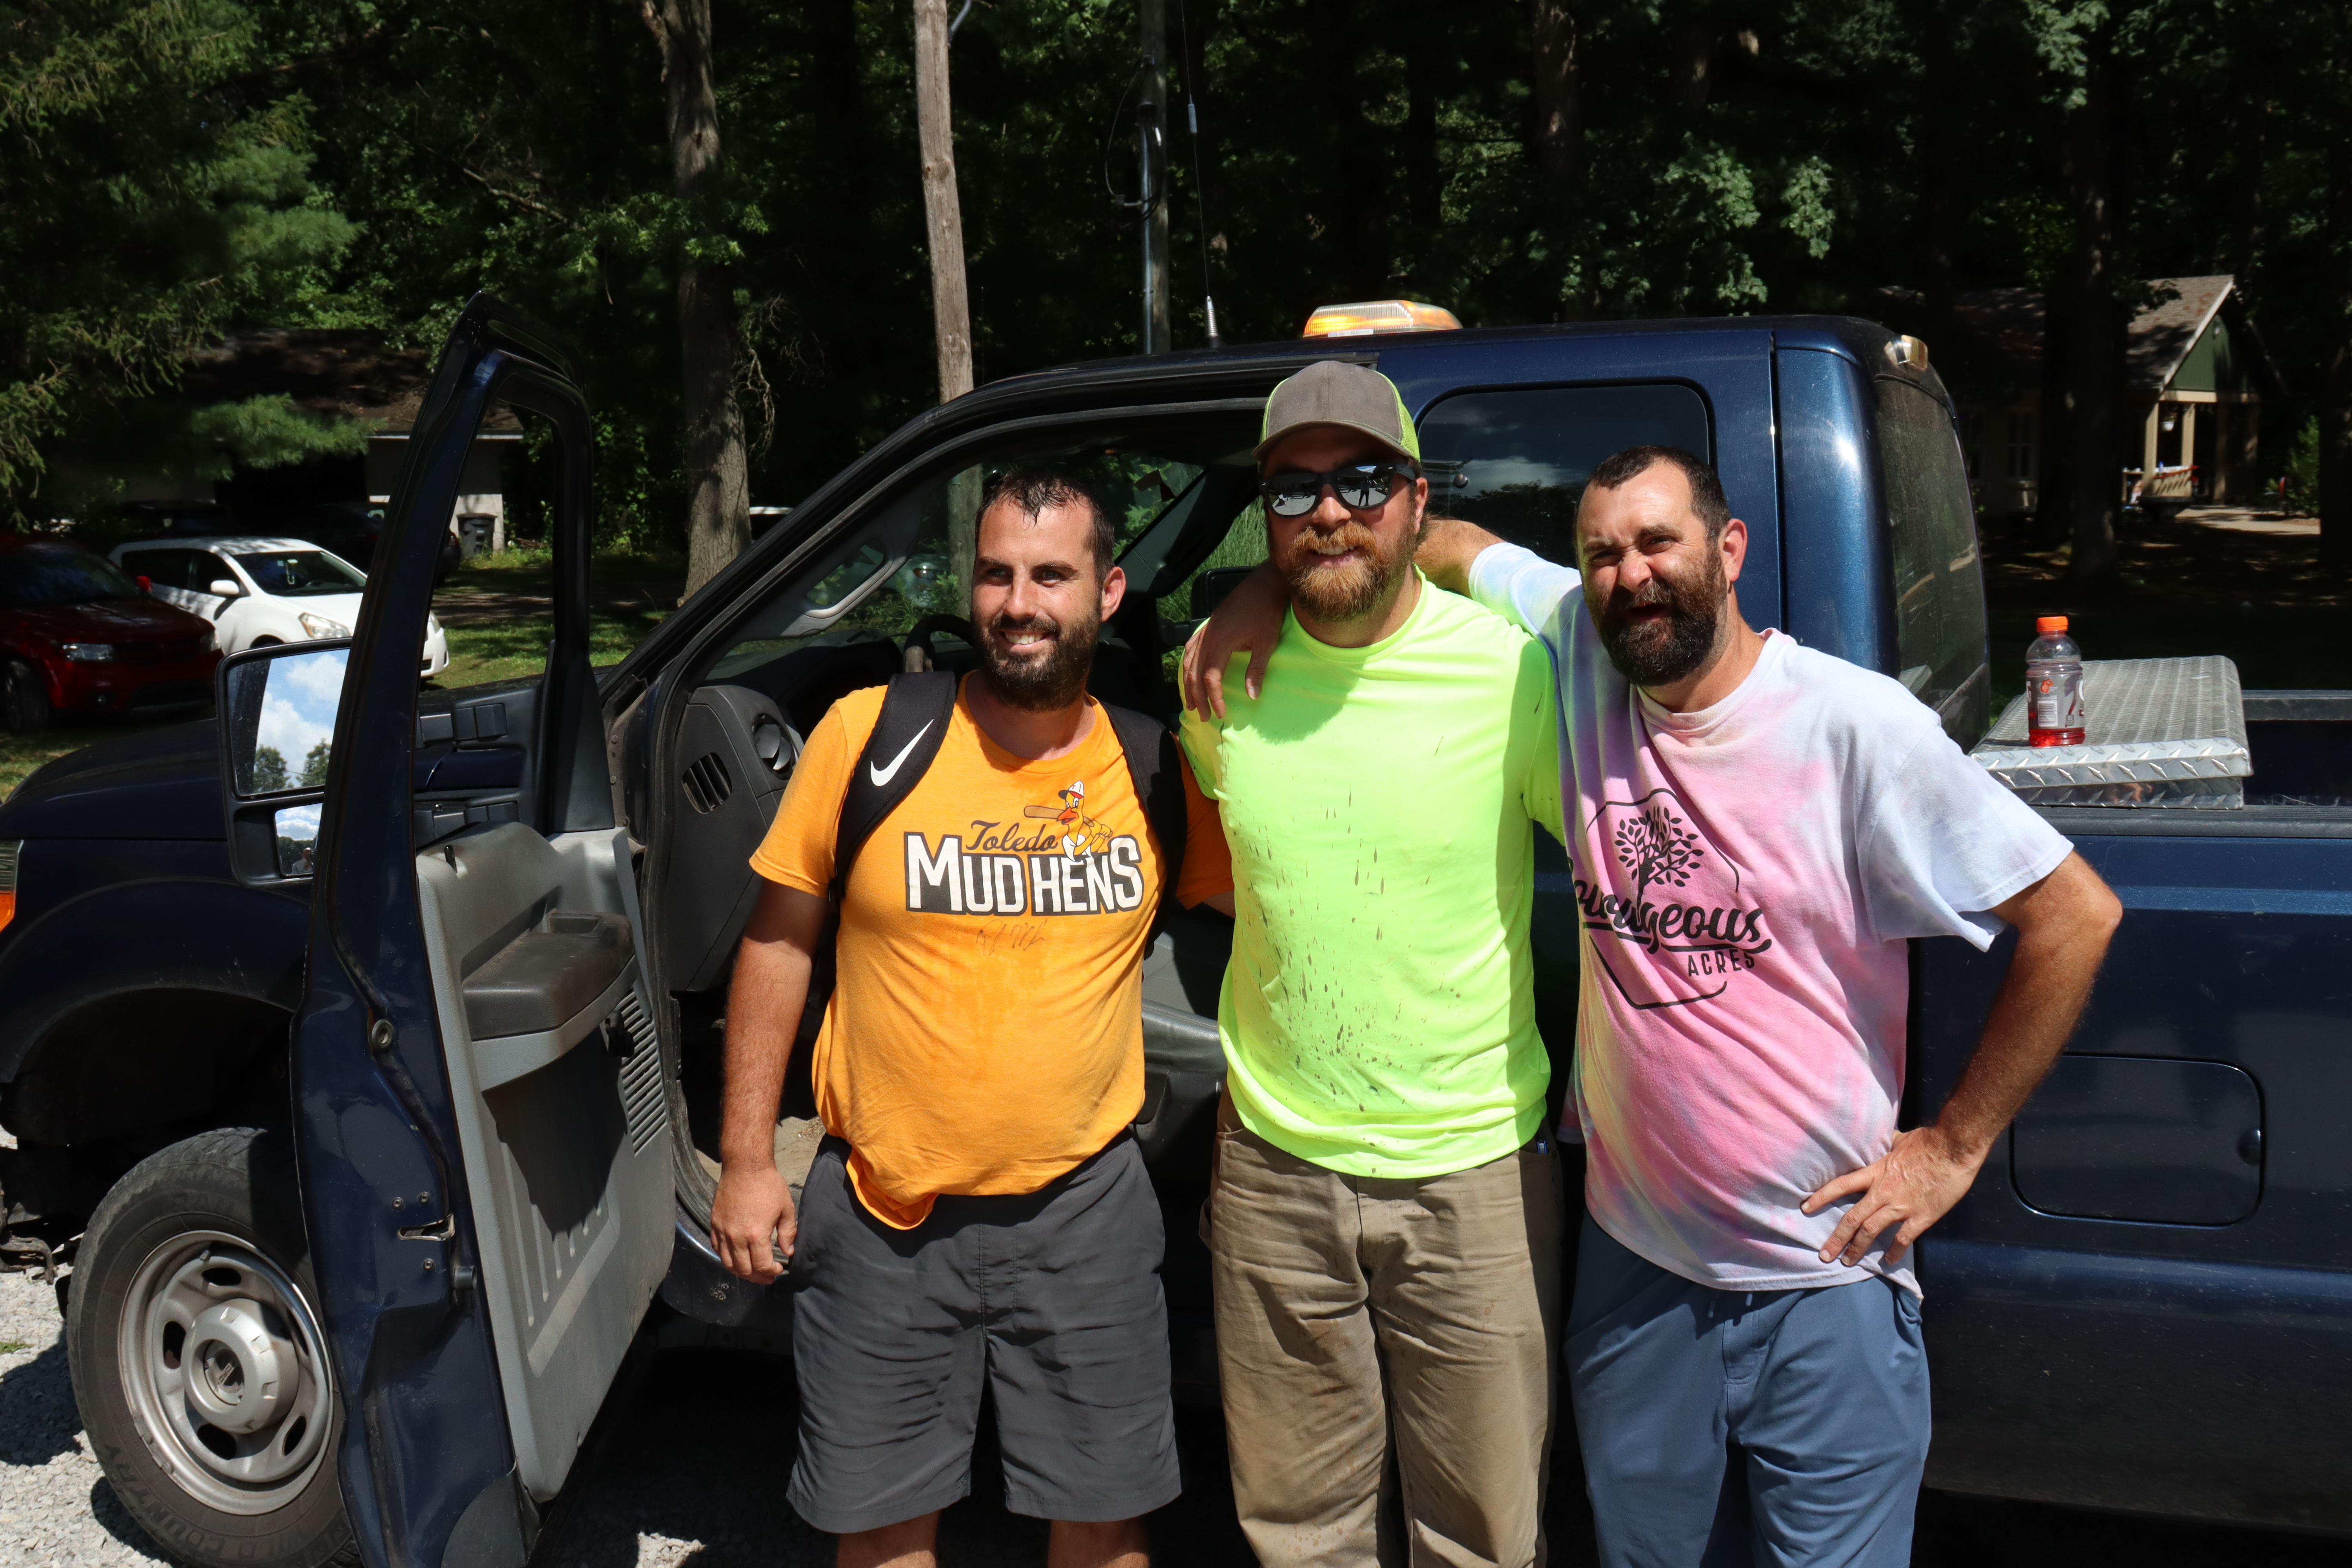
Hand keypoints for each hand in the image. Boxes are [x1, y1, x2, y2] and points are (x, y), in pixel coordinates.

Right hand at [711, 1161, 796, 1283]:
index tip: (779, 1270)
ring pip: (727, 1263)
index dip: (771, 1272)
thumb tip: (788, 1252)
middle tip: (767, 1276)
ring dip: (741, 1272)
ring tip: (752, 1271)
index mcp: (756, 1234)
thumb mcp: (786, 1208)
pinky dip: (726, 1258)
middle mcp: (736, 1237)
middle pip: (743, 1269)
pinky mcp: (714, 1224)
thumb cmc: (768, 1185)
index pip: (761, 1266)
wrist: (745, 1166)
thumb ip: (788, 1233)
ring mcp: (723, 1231)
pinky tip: (737, 1257)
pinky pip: (717, 1248)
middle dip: (757, 1277)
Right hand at [1181, 562, 1288, 719]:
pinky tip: (1189, 671)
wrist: (1264, 584)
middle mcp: (1208, 637)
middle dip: (1197, 697)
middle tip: (1203, 716)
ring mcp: (1206, 630)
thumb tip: (1252, 696)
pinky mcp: (1209, 625)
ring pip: (1189, 661)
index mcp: (1220, 643)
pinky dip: (1188, 663)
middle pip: (1194, 673)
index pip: (1210, 678)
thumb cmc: (1267, 612)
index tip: (1220, 713)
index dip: (1214, 698)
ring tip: (1191, 701)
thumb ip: (1257, 670)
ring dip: (1188, 683)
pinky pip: (1191, 647)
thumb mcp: (1266, 643)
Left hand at [1801, 1124, 1988, 1267]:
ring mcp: (1901, 1206)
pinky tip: (1887, 1261)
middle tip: (1824, 1255)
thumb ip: (1886, 1145)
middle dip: (1836, 1239)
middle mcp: (1883, 1192)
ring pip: (1871, 1232)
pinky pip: (1903, 1239)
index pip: (1840, 1186)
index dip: (1820, 1197)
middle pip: (1852, 1218)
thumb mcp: (1899, 1140)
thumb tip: (1883, 1138)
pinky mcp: (1921, 1217)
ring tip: (1847, 1261)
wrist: (1954, 1149)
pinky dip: (1894, 1252)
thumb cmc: (1928, 1141)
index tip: (1805, 1208)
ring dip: (1857, 1249)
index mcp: (1875, 1172)